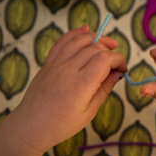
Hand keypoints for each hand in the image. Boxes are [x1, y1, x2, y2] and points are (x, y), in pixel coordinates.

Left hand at [7, 26, 127, 152]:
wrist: (31, 126)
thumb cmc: (62, 124)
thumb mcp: (89, 112)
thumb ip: (104, 89)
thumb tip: (118, 74)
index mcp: (81, 85)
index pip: (105, 60)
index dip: (119, 60)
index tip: (123, 69)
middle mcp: (68, 70)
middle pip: (95, 48)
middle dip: (111, 51)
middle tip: (117, 63)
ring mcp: (56, 64)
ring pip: (80, 40)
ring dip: (97, 38)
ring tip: (108, 44)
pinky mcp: (48, 63)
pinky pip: (62, 41)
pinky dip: (75, 33)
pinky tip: (85, 29)